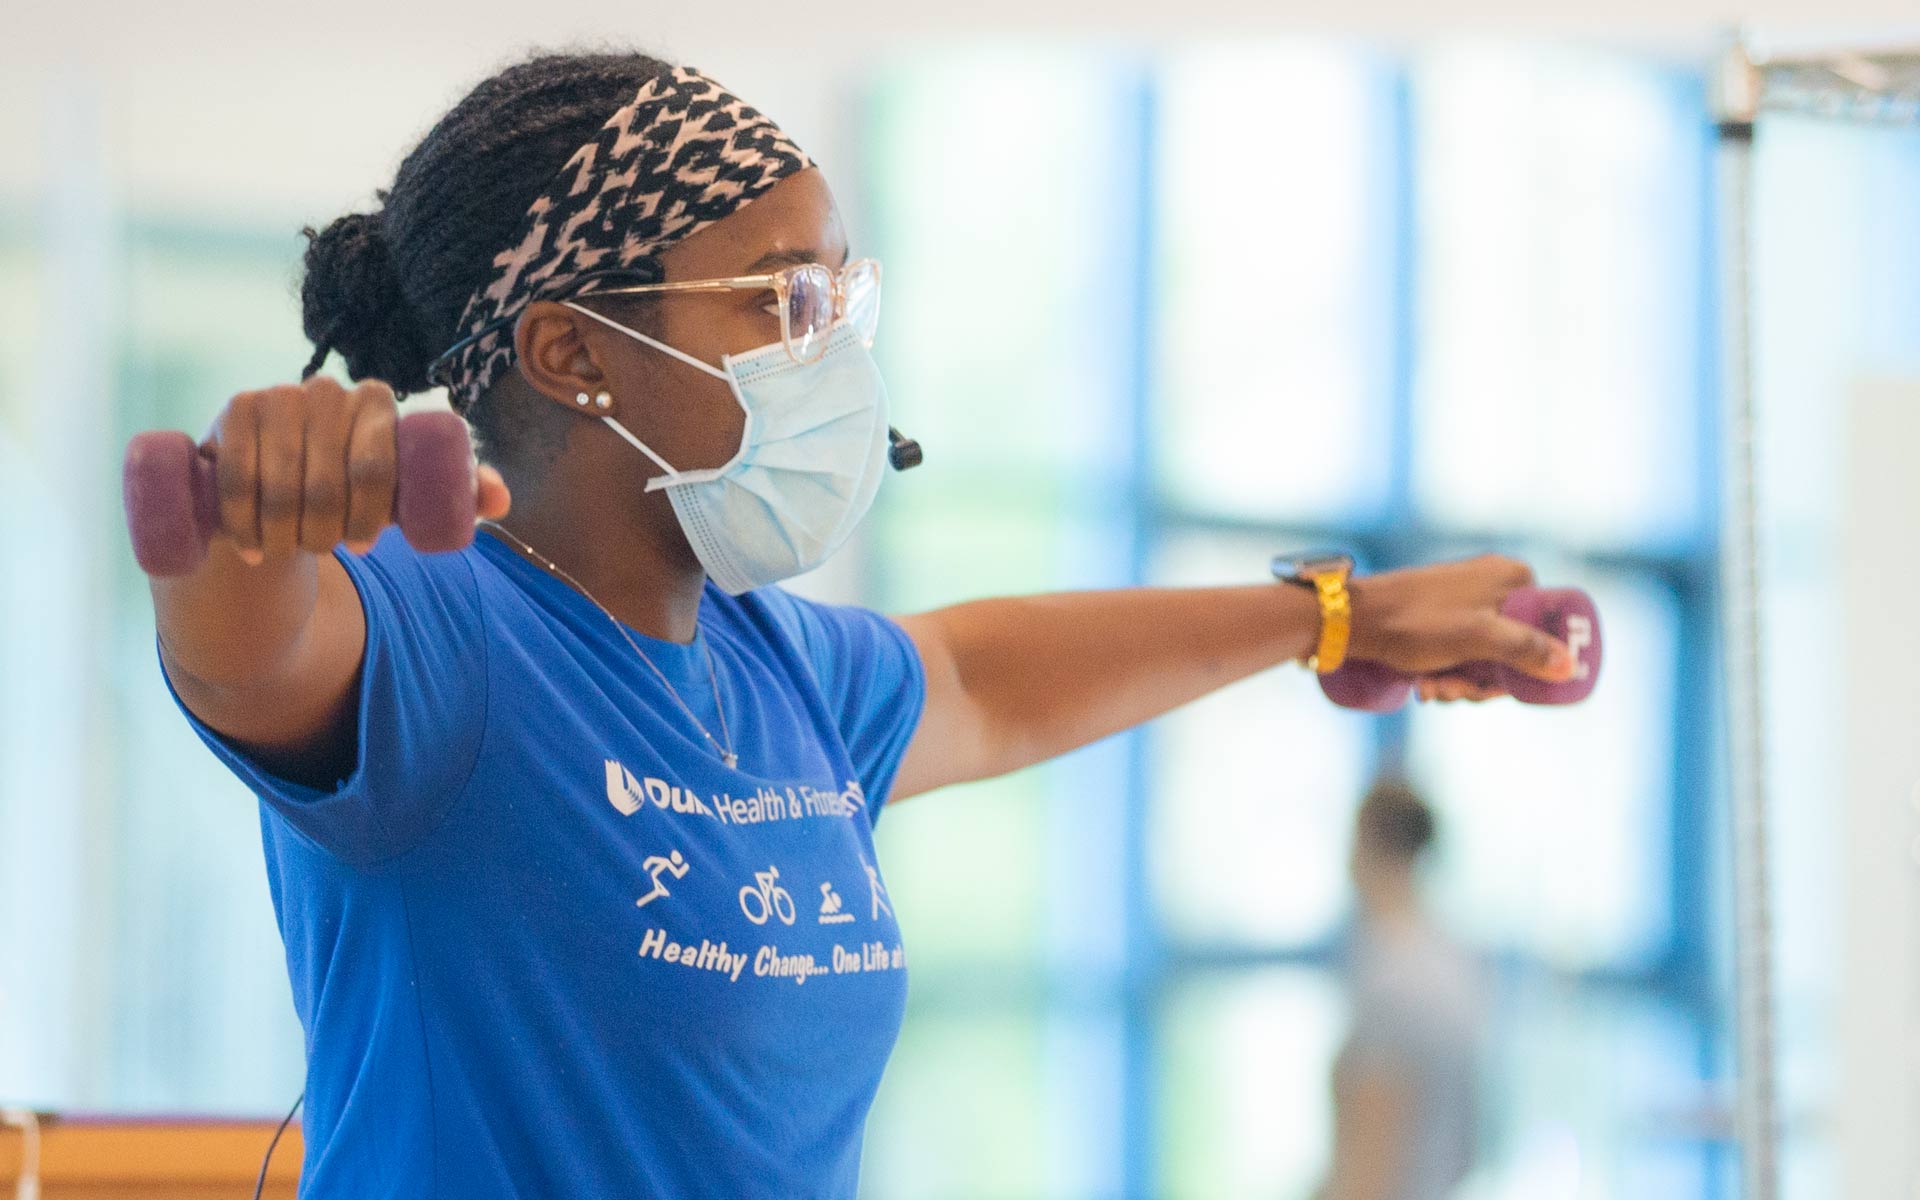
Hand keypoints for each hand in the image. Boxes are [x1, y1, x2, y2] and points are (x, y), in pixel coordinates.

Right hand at [202, 376, 509, 565]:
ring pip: (280, 485)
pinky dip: (243, 521)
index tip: (363, 549)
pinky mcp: (237, 408)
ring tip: (286, 552)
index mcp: (380, 401)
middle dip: (323, 532)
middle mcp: (331, 389)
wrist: (284, 477)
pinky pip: (237, 476)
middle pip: (326, 482)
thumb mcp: (408, 492)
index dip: (367, 518)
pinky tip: (250, 548)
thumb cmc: (357, 486)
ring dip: (282, 534)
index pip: (376, 469)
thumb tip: (499, 501)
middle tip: (321, 551)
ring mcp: (280, 394)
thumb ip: (458, 493)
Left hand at [1345, 555, 1578, 701]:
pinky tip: (1424, 684)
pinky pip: (1461, 652)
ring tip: (1432, 689)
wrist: (1354, 619)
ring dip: (1461, 682)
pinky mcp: (1442, 617)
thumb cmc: (1417, 624)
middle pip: (1514, 649)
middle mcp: (1494, 584)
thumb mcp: (1478, 639)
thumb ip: (1526, 650)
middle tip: (1453, 692)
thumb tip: (1569, 667)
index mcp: (1514, 577)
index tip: (1495, 689)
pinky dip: (1446, 672)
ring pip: (1485, 656)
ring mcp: (1467, 600)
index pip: (1545, 631)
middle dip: (1484, 681)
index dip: (1526, 669)